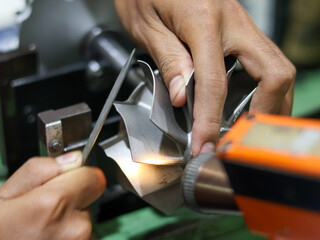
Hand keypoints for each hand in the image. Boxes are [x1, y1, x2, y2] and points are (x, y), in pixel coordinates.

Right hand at [0, 151, 105, 239]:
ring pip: (85, 217)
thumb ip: (38, 170)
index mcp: (54, 204)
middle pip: (89, 196)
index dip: (79, 174)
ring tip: (42, 227)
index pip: (93, 176)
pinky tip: (48, 238)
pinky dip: (69, 234)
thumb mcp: (0, 198)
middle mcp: (75, 227)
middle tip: (45, 208)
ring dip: (69, 219)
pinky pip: (83, 235)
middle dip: (71, 196)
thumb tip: (71, 158)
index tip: (66, 179)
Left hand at [115, 0, 295, 154]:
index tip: (205, 145)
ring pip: (277, 67)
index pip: (215, 82)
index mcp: (203, 20)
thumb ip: (169, 59)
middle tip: (239, 139)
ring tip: (248, 128)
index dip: (210, 120)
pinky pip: (265, 61)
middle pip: (273, 73)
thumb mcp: (146, 24)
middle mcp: (233, 21)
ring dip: (270, 102)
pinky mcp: (240, 28)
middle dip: (262, 113)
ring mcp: (241, 24)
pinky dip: (265, 87)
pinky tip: (250, 102)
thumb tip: (183, 96)